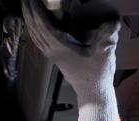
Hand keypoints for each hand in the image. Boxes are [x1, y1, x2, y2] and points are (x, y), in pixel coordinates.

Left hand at [21, 0, 119, 120]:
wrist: (93, 94)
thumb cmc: (96, 77)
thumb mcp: (105, 55)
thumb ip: (107, 38)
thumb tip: (112, 22)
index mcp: (61, 48)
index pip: (43, 26)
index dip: (37, 10)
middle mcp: (53, 52)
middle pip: (35, 28)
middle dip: (29, 12)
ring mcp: (53, 55)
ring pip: (35, 35)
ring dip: (30, 20)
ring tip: (26, 7)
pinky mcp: (56, 58)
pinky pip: (40, 40)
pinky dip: (35, 30)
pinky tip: (36, 26)